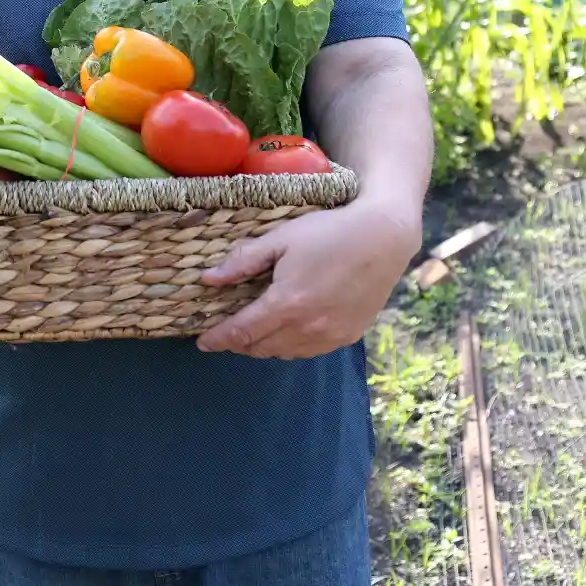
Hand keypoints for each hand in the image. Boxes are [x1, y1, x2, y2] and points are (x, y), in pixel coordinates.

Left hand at [194, 198, 420, 359]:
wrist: (383, 238)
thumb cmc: (329, 232)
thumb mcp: (281, 238)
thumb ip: (243, 261)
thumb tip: (207, 279)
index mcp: (287, 303)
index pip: (242, 332)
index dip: (218, 339)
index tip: (202, 343)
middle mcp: (308, 327)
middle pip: (260, 347)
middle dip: (238, 343)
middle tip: (226, 332)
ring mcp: (330, 336)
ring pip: (284, 353)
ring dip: (263, 346)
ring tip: (253, 331)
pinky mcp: (347, 336)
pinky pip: (309, 351)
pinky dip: (290, 346)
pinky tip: (287, 330)